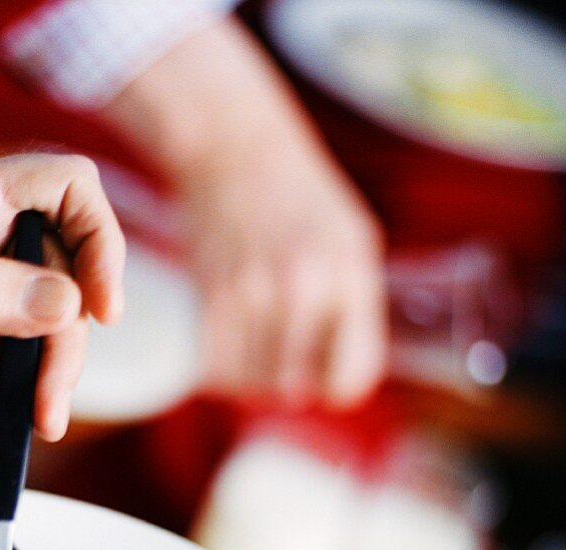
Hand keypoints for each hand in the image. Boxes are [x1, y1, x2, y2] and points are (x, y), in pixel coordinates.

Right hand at [103, 18, 385, 406]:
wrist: (236, 145)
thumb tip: (342, 382)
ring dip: (248, 377)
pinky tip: (224, 346)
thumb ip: (354, 309)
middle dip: (287, 384)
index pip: (349, 377)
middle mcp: (304, 288)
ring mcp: (253, 292)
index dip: (336, 385)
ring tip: (251, 348)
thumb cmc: (301, 196)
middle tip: (280, 358)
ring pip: (250, 382)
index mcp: (350, 276)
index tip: (324, 375)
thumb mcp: (353, 241)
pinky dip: (216, 367)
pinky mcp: (210, 292)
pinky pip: (214, 364)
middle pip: (293, 388)